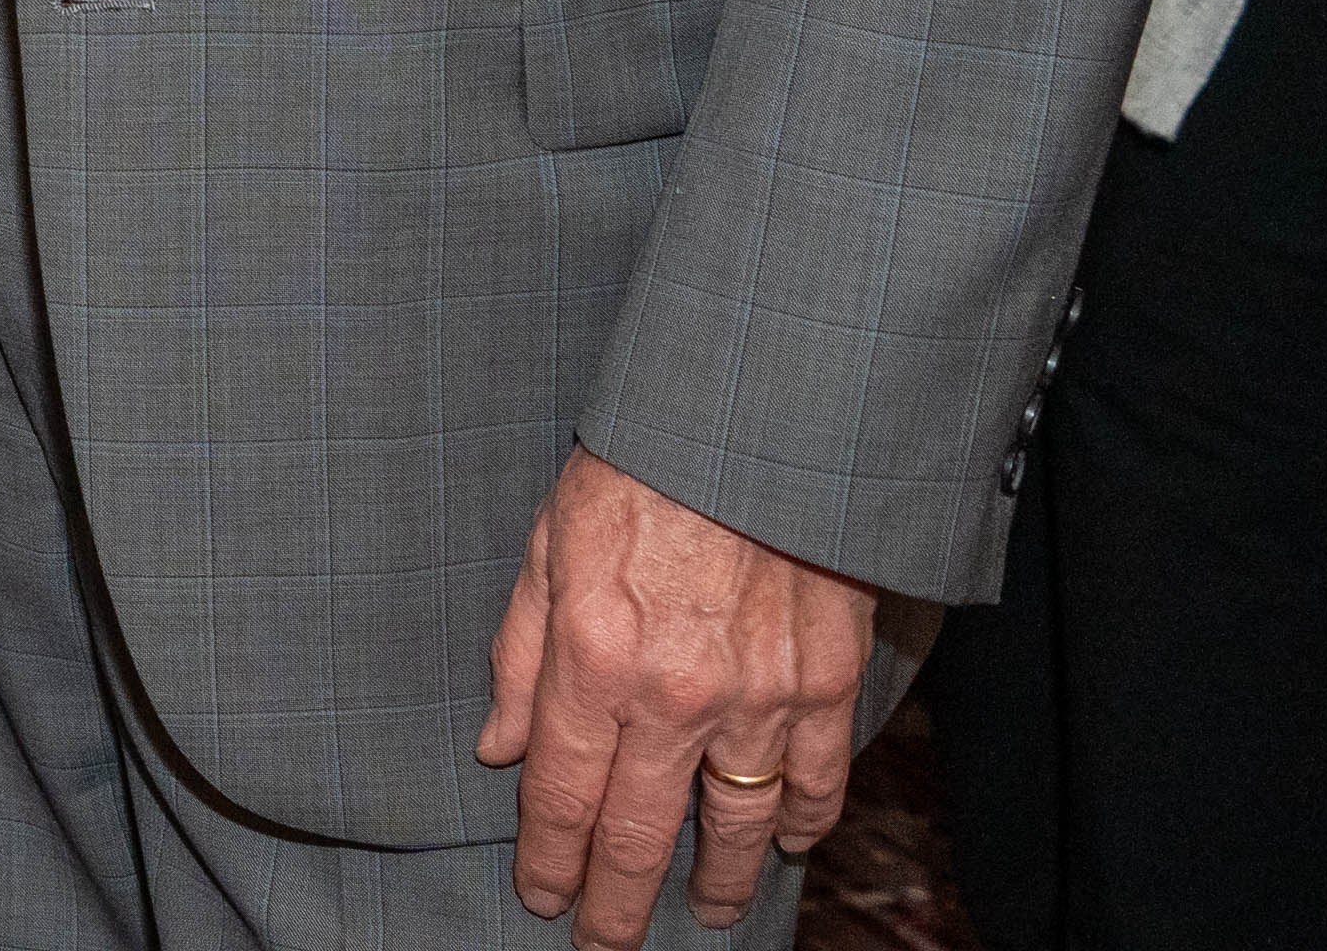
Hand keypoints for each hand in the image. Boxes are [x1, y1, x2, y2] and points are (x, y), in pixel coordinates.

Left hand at [477, 447, 867, 936]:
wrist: (753, 427)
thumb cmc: (637, 475)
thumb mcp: (545, 549)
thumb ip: (519, 657)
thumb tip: (498, 748)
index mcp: (593, 662)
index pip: (561, 796)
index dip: (549, 859)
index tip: (543, 898)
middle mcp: (674, 697)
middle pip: (641, 833)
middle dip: (618, 901)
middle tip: (606, 942)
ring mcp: (759, 698)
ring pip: (736, 824)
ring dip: (718, 881)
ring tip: (707, 911)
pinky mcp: (828, 685)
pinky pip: (817, 780)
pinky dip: (803, 822)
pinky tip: (788, 843)